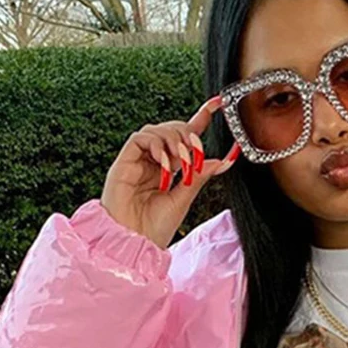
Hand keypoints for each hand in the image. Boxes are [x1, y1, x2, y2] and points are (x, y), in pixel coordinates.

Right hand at [100, 96, 238, 249]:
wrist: (135, 243)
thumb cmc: (156, 227)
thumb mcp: (185, 197)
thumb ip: (200, 176)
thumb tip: (223, 160)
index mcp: (169, 168)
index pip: (184, 137)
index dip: (200, 118)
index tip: (217, 104)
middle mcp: (153, 161)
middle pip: (172, 129)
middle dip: (188, 135)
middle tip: (195, 154)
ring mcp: (138, 160)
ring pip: (157, 129)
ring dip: (174, 141)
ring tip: (181, 163)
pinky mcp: (123, 162)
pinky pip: (141, 138)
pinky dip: (157, 145)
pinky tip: (164, 163)